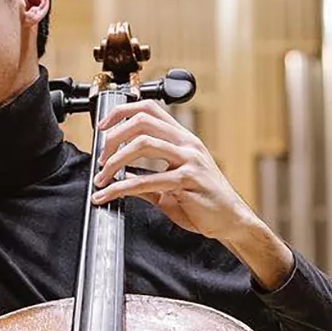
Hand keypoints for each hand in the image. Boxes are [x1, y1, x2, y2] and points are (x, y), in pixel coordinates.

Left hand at [92, 99, 293, 288]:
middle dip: (113, 137)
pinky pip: (146, 181)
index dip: (122, 112)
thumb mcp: (171, 187)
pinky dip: (120, 188)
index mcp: (183, 140)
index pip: (150, 109)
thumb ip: (147, 180)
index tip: (103, 127)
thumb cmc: (205, 202)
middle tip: (100, 159)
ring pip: (142, 144)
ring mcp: (189, 160)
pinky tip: (109, 196)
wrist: (230, 221)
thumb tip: (121, 177)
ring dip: (114, 161)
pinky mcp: (187, 180)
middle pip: (142, 121)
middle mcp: (187, 144)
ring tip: (102, 179)